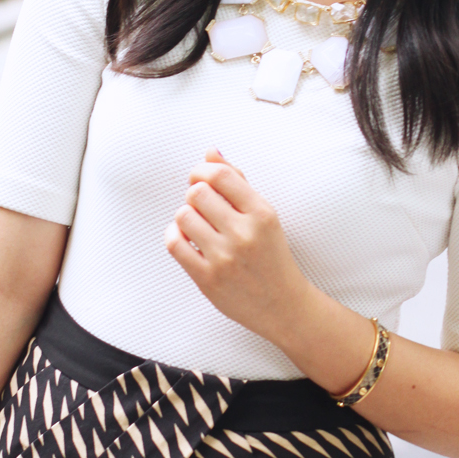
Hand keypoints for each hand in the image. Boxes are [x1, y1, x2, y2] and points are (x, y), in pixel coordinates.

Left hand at [165, 150, 310, 343]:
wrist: (283, 305)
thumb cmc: (271, 255)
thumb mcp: (264, 215)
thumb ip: (237, 182)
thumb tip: (211, 152)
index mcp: (262, 213)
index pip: (220, 175)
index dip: (202, 170)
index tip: (201, 178)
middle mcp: (244, 234)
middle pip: (197, 193)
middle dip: (195, 195)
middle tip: (202, 206)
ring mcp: (225, 258)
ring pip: (183, 216)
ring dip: (186, 216)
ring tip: (198, 225)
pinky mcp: (208, 279)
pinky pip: (174, 244)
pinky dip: (174, 236)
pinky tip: (186, 238)